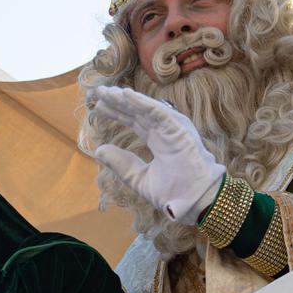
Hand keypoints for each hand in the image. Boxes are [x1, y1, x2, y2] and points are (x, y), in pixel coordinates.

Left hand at [87, 88, 225, 223]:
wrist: (194, 201)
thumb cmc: (173, 193)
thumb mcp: (138, 178)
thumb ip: (120, 164)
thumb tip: (98, 150)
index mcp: (158, 141)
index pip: (135, 121)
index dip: (117, 113)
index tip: (98, 107)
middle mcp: (165, 131)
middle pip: (137, 112)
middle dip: (118, 102)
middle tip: (99, 92)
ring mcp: (173, 128)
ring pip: (145, 108)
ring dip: (126, 99)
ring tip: (107, 91)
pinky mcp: (179, 128)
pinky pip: (157, 111)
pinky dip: (141, 102)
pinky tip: (125, 95)